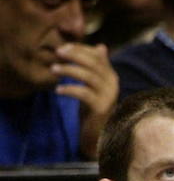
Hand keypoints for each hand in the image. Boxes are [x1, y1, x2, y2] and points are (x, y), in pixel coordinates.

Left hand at [54, 43, 117, 159]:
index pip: (97, 56)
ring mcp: (108, 96)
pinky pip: (84, 93)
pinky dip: (69, 89)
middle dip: (74, 55)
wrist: (98, 134)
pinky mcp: (101, 108)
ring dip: (68, 70)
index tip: (63, 47)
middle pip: (94, 63)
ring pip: (88, 76)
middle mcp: (113, 84)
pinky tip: (58, 91)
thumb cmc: (93, 108)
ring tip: (53, 69)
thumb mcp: (94, 85)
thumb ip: (96, 67)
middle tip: (57, 52)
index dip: (80, 49)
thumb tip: (101, 46)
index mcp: (110, 76)